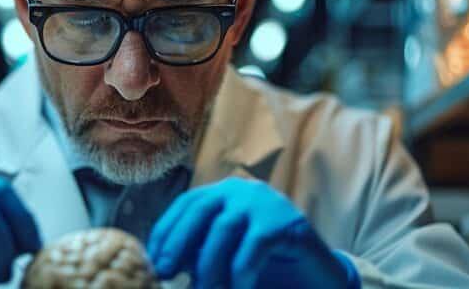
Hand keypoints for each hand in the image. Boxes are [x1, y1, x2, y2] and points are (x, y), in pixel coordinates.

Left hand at [147, 177, 358, 288]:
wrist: (316, 278)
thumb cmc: (265, 268)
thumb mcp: (224, 257)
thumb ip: (198, 254)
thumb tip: (162, 264)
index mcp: (224, 194)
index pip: (186, 204)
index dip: (165, 231)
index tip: (152, 260)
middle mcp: (242, 190)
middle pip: (199, 209)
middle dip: (177, 243)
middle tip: (166, 274)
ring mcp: (266, 202)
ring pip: (223, 230)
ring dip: (208, 266)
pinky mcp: (286, 221)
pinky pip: (253, 246)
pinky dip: (240, 272)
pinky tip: (240, 288)